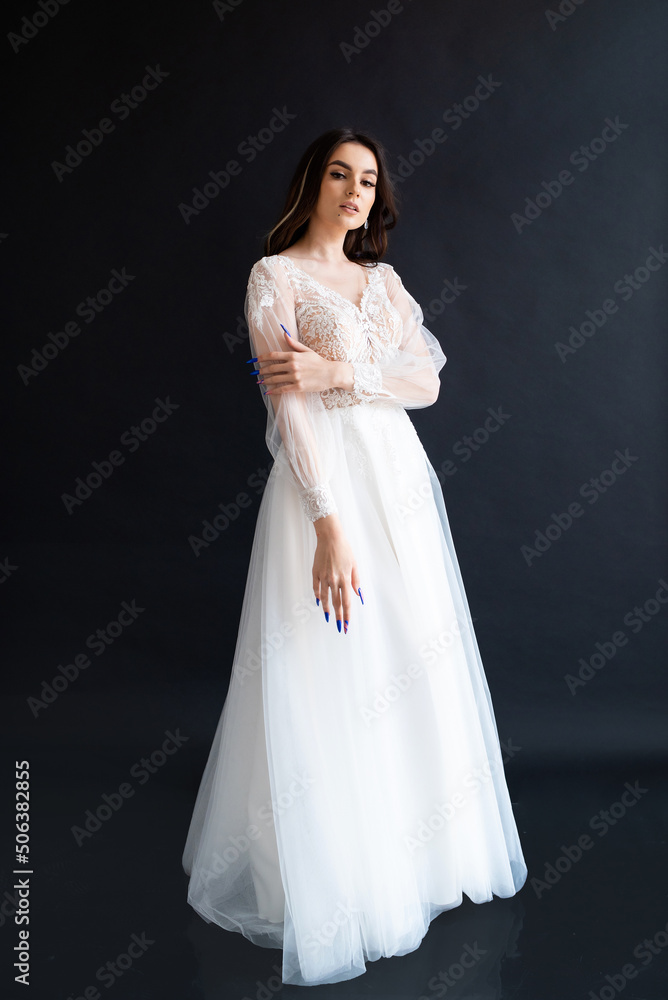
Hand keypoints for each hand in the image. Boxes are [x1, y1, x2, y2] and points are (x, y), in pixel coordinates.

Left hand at [255, 327, 344, 393]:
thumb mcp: (307, 350)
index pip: (273, 355)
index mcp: (293, 355)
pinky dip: (274, 391)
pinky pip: (283, 389)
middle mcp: (292, 365)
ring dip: (265, 380)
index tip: (255, 360)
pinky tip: (268, 392)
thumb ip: (294, 344)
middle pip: (272, 368)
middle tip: (255, 372)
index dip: (262, 357)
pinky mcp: (298, 386)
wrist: (331, 373)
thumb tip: (284, 334)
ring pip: (275, 379)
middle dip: (262, 370)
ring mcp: (295, 376)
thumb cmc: (319, 361)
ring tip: (259, 382)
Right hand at [312, 518, 361, 633]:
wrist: (330, 537)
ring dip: (326, 610)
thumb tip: (360, 595)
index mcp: (345, 578)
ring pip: (324, 598)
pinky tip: (319, 602)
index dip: (348, 614)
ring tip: (328, 618)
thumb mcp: (354, 565)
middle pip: (336, 603)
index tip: (348, 624)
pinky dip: (318, 596)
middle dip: (339, 617)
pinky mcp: (315, 573)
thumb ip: (356, 581)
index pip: (347, 601)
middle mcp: (334, 580)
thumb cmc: (344, 550)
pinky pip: (316, 588)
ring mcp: (323, 577)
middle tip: (340, 627)